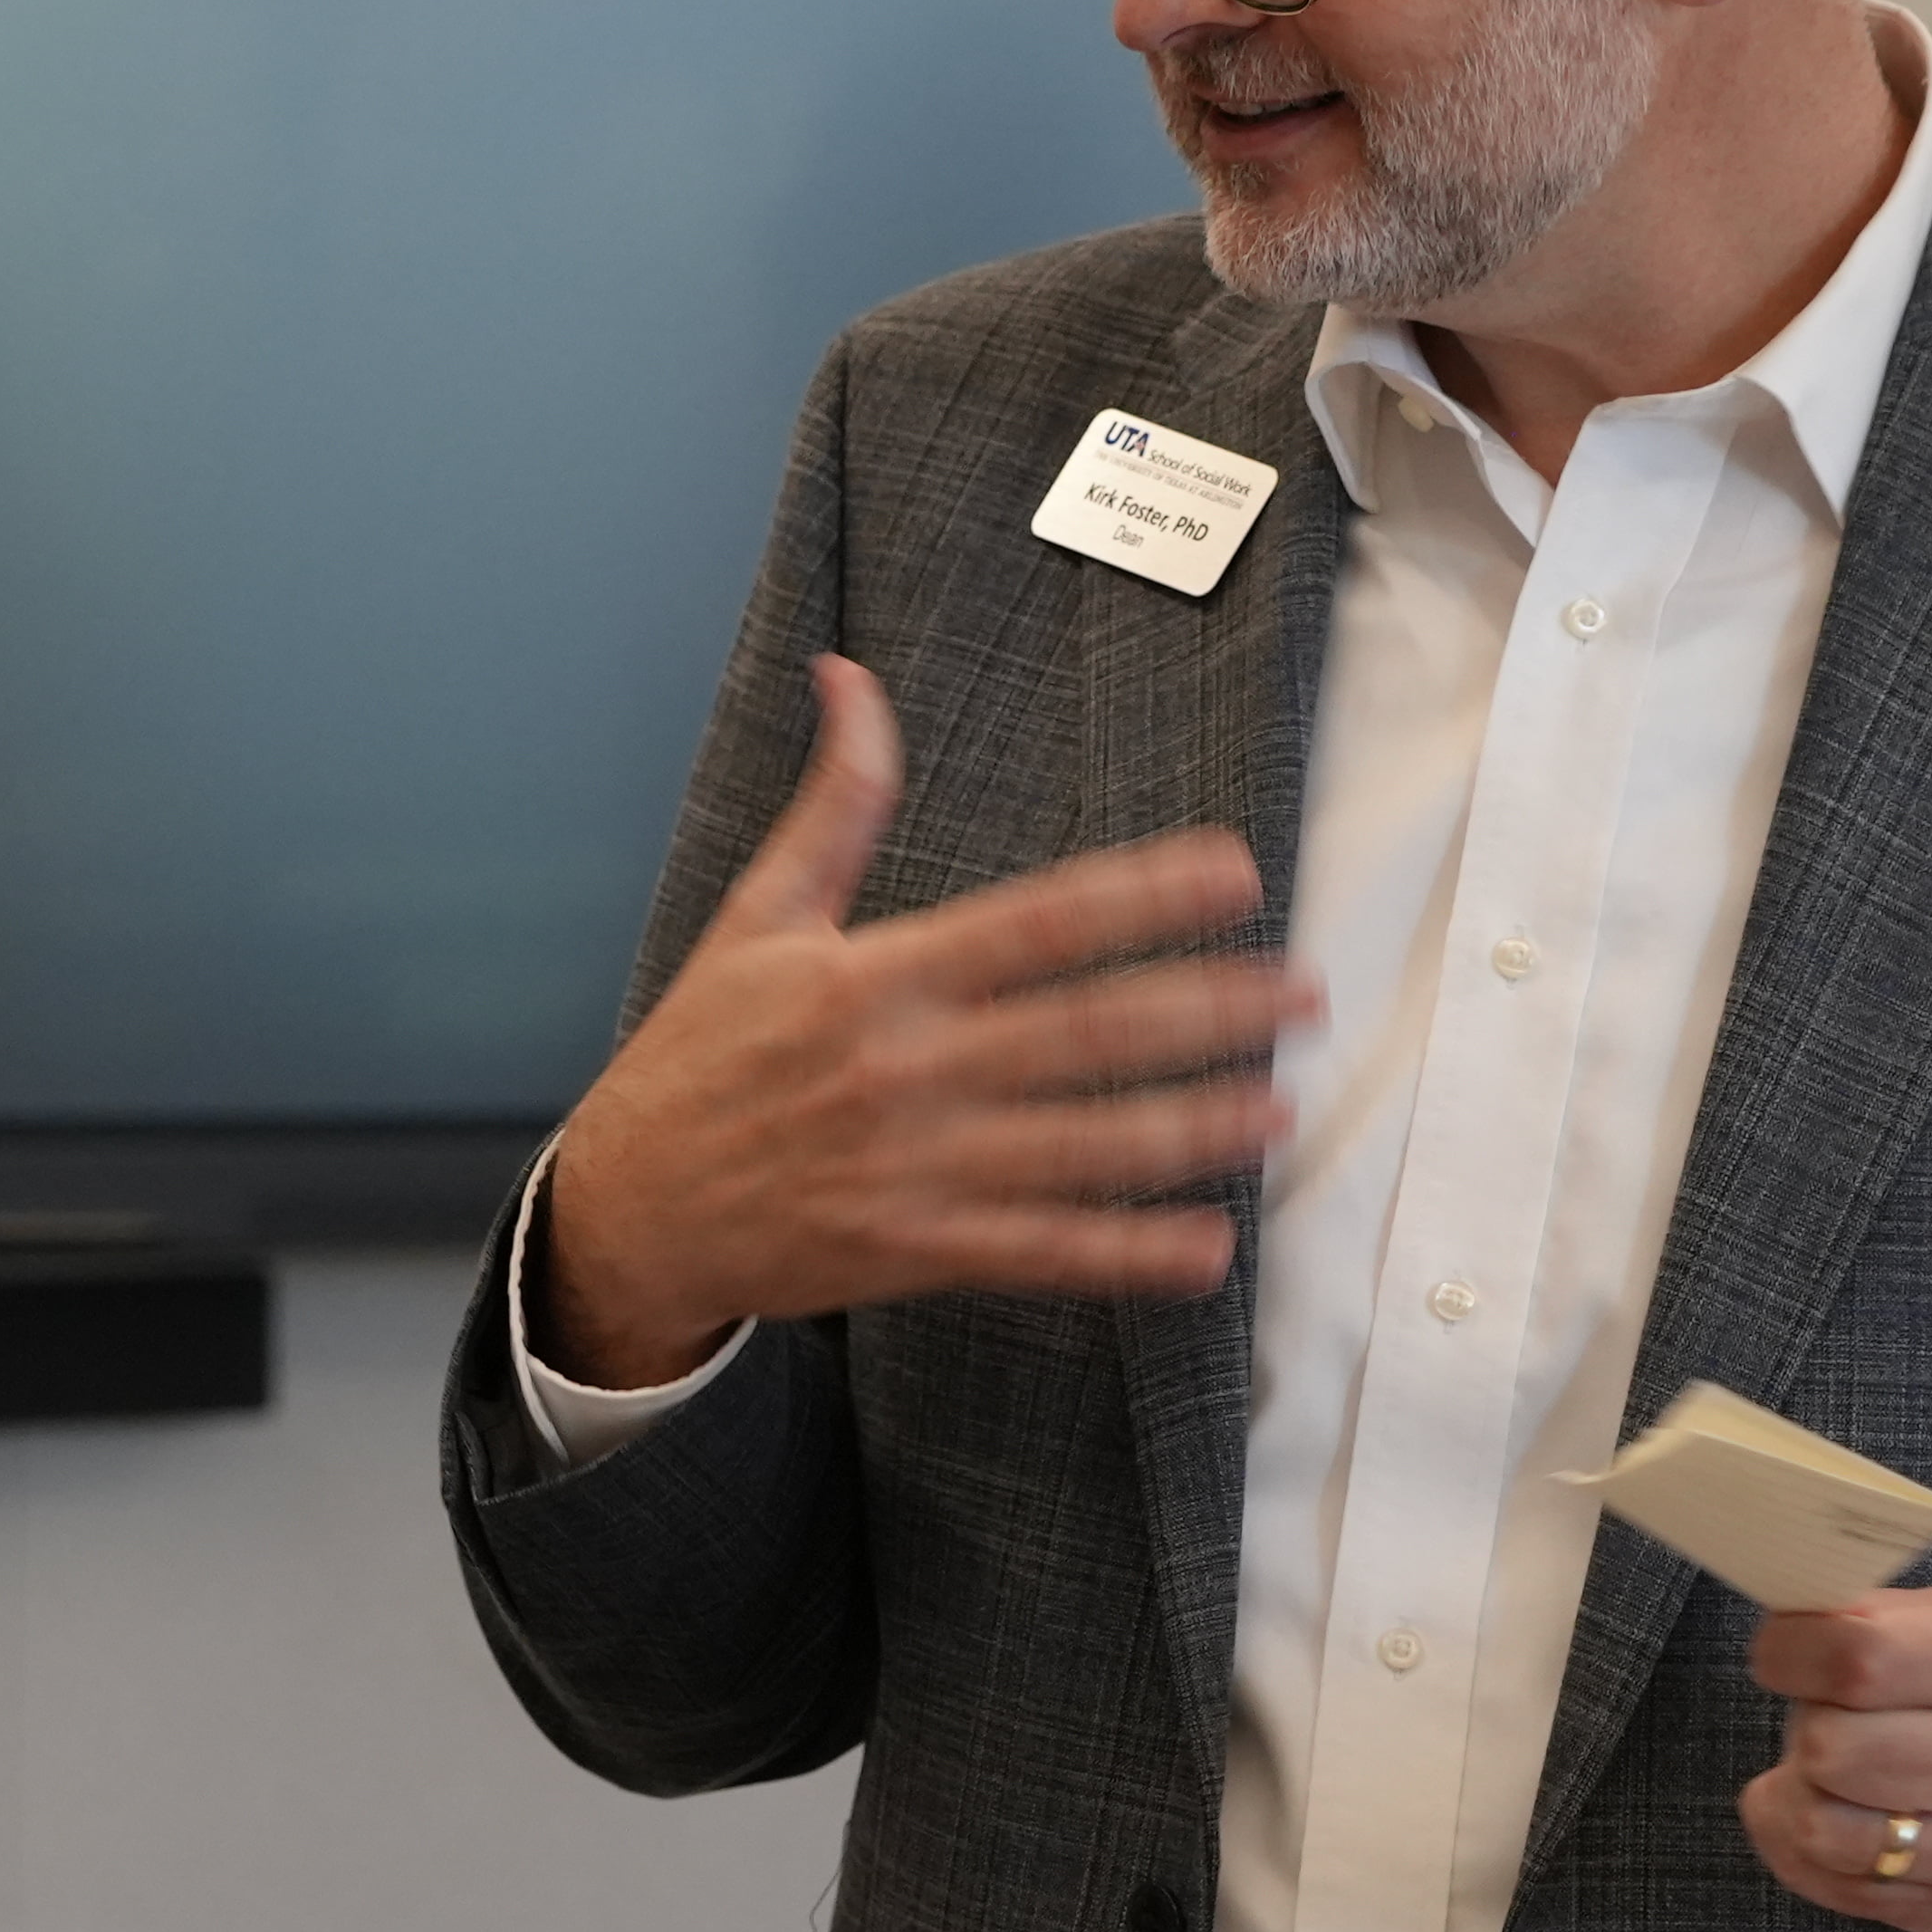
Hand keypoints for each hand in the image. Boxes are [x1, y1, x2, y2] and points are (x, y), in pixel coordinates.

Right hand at [537, 657, 1311, 1384]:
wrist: (626, 1210)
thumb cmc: (699, 1059)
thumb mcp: (756, 918)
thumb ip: (833, 806)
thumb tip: (849, 678)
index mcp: (876, 975)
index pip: (1038, 921)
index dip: (1143, 894)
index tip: (1235, 872)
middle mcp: (906, 1067)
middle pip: (1088, 1031)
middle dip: (1210, 1010)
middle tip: (1305, 997)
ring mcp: (915, 1165)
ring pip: (1082, 1144)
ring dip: (1193, 1127)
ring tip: (1281, 1108)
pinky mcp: (915, 1249)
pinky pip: (1043, 1251)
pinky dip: (1127, 1253)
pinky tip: (1206, 1246)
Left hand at [1736, 1590, 1931, 1931]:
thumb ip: (1898, 1616)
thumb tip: (1791, 1622)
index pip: (1860, 1657)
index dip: (1793, 1649)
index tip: (1783, 1648)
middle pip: (1832, 1746)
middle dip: (1805, 1718)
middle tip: (1825, 1709)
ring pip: (1822, 1827)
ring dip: (1794, 1791)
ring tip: (1819, 1767)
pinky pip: (1835, 1888)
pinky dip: (1798, 1848)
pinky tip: (1813, 1815)